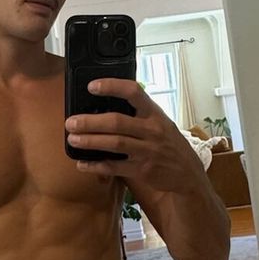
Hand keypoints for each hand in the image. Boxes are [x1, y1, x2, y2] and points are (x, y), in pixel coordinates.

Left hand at [65, 78, 204, 192]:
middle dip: (91, 122)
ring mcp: (147, 151)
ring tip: (73, 140)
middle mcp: (152, 130)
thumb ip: (139, 115)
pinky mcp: (142, 170)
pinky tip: (82, 164)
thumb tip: (105, 106)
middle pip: (117, 122)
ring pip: (114, 144)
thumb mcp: (161, 123)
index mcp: (154, 114)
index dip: (112, 86)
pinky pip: (115, 167)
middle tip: (71, 122)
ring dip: (90, 141)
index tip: (92, 86)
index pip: (134, 92)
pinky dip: (96, 166)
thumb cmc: (168, 144)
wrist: (188, 173)